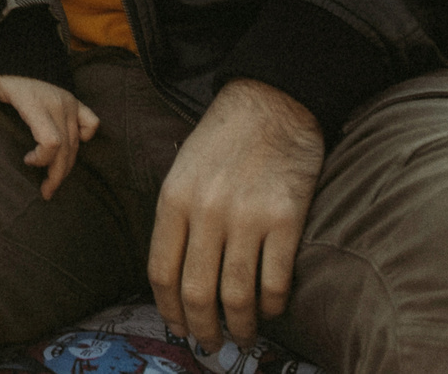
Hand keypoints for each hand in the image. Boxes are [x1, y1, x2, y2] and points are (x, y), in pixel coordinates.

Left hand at [0, 74, 100, 199]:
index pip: (50, 140)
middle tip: (45, 192)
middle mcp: (57, 105)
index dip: (42, 158)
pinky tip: (72, 147)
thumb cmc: (5, 67)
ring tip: (54, 182)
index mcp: (35, 104)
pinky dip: (84, 137)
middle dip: (57, 174)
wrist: (26, 45)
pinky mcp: (76, 101)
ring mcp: (69, 104)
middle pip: (66, 149)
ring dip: (67, 165)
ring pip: (77, 143)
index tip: (25, 161)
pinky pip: (91, 123)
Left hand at [147, 78, 323, 355]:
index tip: (178, 328)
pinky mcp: (285, 219)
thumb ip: (176, 220)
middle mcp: (206, 211)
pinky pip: (275, 280)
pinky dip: (273, 304)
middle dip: (203, 329)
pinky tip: (272, 308)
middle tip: (211, 345)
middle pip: (197, 292)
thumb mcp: (182, 171)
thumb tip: (176, 280)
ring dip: (240, 326)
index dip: (169, 310)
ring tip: (244, 336)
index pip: (161, 273)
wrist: (271, 102)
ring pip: (237, 295)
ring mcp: (247, 217)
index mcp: (174, 199)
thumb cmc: (223, 139)